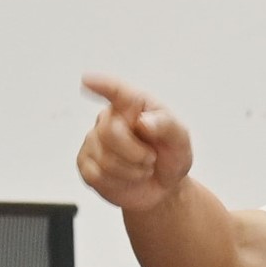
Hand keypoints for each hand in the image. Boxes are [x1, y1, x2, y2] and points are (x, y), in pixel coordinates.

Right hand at [76, 73, 193, 210]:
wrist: (163, 186)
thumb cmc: (171, 156)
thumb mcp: (180, 140)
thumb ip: (167, 125)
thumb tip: (143, 121)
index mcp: (134, 105)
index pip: (117, 91)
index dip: (102, 85)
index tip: (88, 80)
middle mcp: (109, 118)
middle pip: (110, 132)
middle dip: (136, 152)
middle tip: (151, 158)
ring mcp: (94, 140)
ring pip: (105, 158)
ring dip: (132, 170)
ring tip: (142, 167)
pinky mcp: (85, 163)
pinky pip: (97, 175)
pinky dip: (119, 181)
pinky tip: (127, 177)